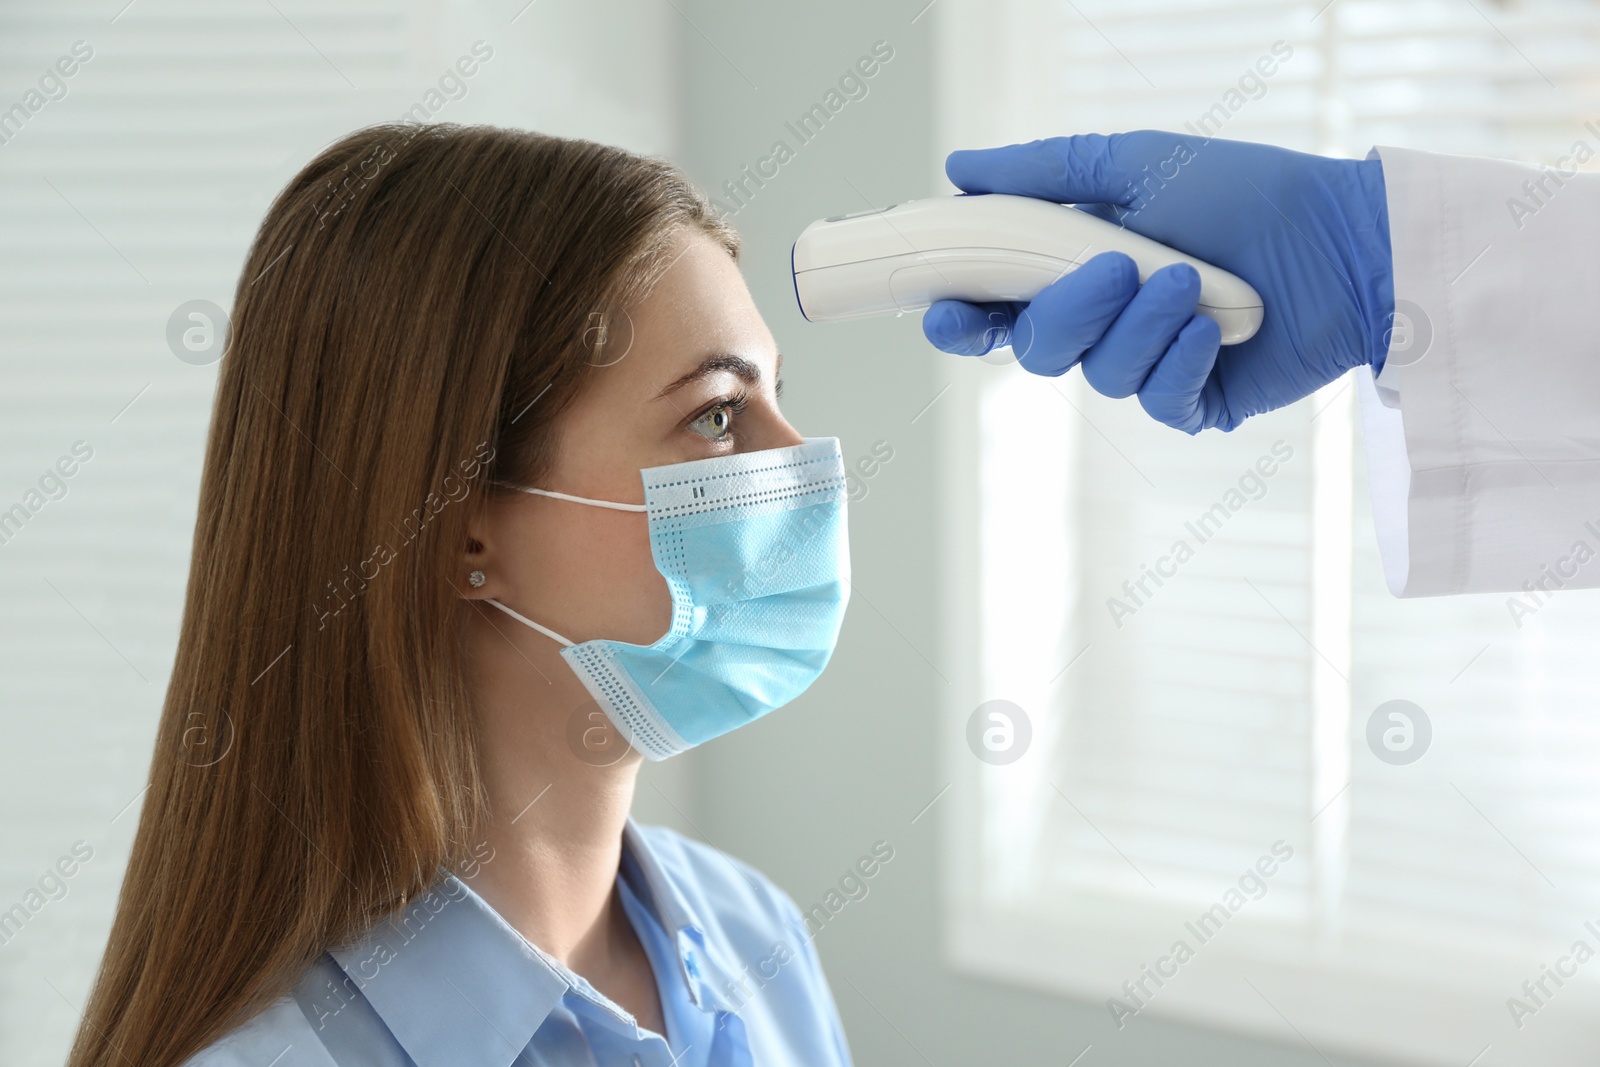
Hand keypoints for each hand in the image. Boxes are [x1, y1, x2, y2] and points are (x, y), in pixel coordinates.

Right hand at [920, 132, 1394, 431]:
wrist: (1343, 238)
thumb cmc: (1247, 192)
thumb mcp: (1138, 163)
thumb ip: (1045, 172)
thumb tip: (959, 171)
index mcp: (1078, 268)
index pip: (998, 306)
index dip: (964, 318)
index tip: (948, 312)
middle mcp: (1105, 323)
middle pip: (1037, 350)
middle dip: (1069, 312)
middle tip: (1119, 267)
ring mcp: (1148, 365)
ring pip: (1099, 375)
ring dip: (1141, 326)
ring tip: (1194, 282)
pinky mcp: (1194, 400)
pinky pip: (1156, 402)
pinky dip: (1179, 361)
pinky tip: (1213, 325)